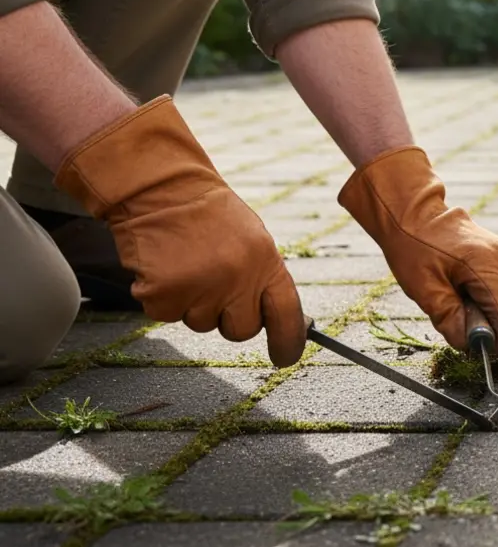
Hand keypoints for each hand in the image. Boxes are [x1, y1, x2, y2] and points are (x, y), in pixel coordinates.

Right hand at [54, 95, 306, 366]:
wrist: (160, 189)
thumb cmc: (209, 215)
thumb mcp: (253, 242)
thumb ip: (263, 279)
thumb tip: (277, 322)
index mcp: (266, 263)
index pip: (287, 315)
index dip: (288, 342)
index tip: (284, 357)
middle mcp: (238, 280)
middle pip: (240, 330)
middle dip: (228, 317)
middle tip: (213, 282)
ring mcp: (200, 289)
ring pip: (200, 323)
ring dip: (192, 302)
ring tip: (187, 263)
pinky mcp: (164, 295)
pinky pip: (166, 314)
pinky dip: (161, 296)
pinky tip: (164, 265)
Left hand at [338, 146, 497, 351]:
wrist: (409, 211)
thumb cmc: (412, 247)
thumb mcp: (424, 290)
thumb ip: (450, 319)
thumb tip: (469, 344)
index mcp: (486, 266)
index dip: (497, 338)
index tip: (478, 351)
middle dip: (492, 327)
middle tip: (463, 332)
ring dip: (488, 312)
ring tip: (457, 308)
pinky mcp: (497, 253)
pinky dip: (486, 298)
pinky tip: (462, 294)